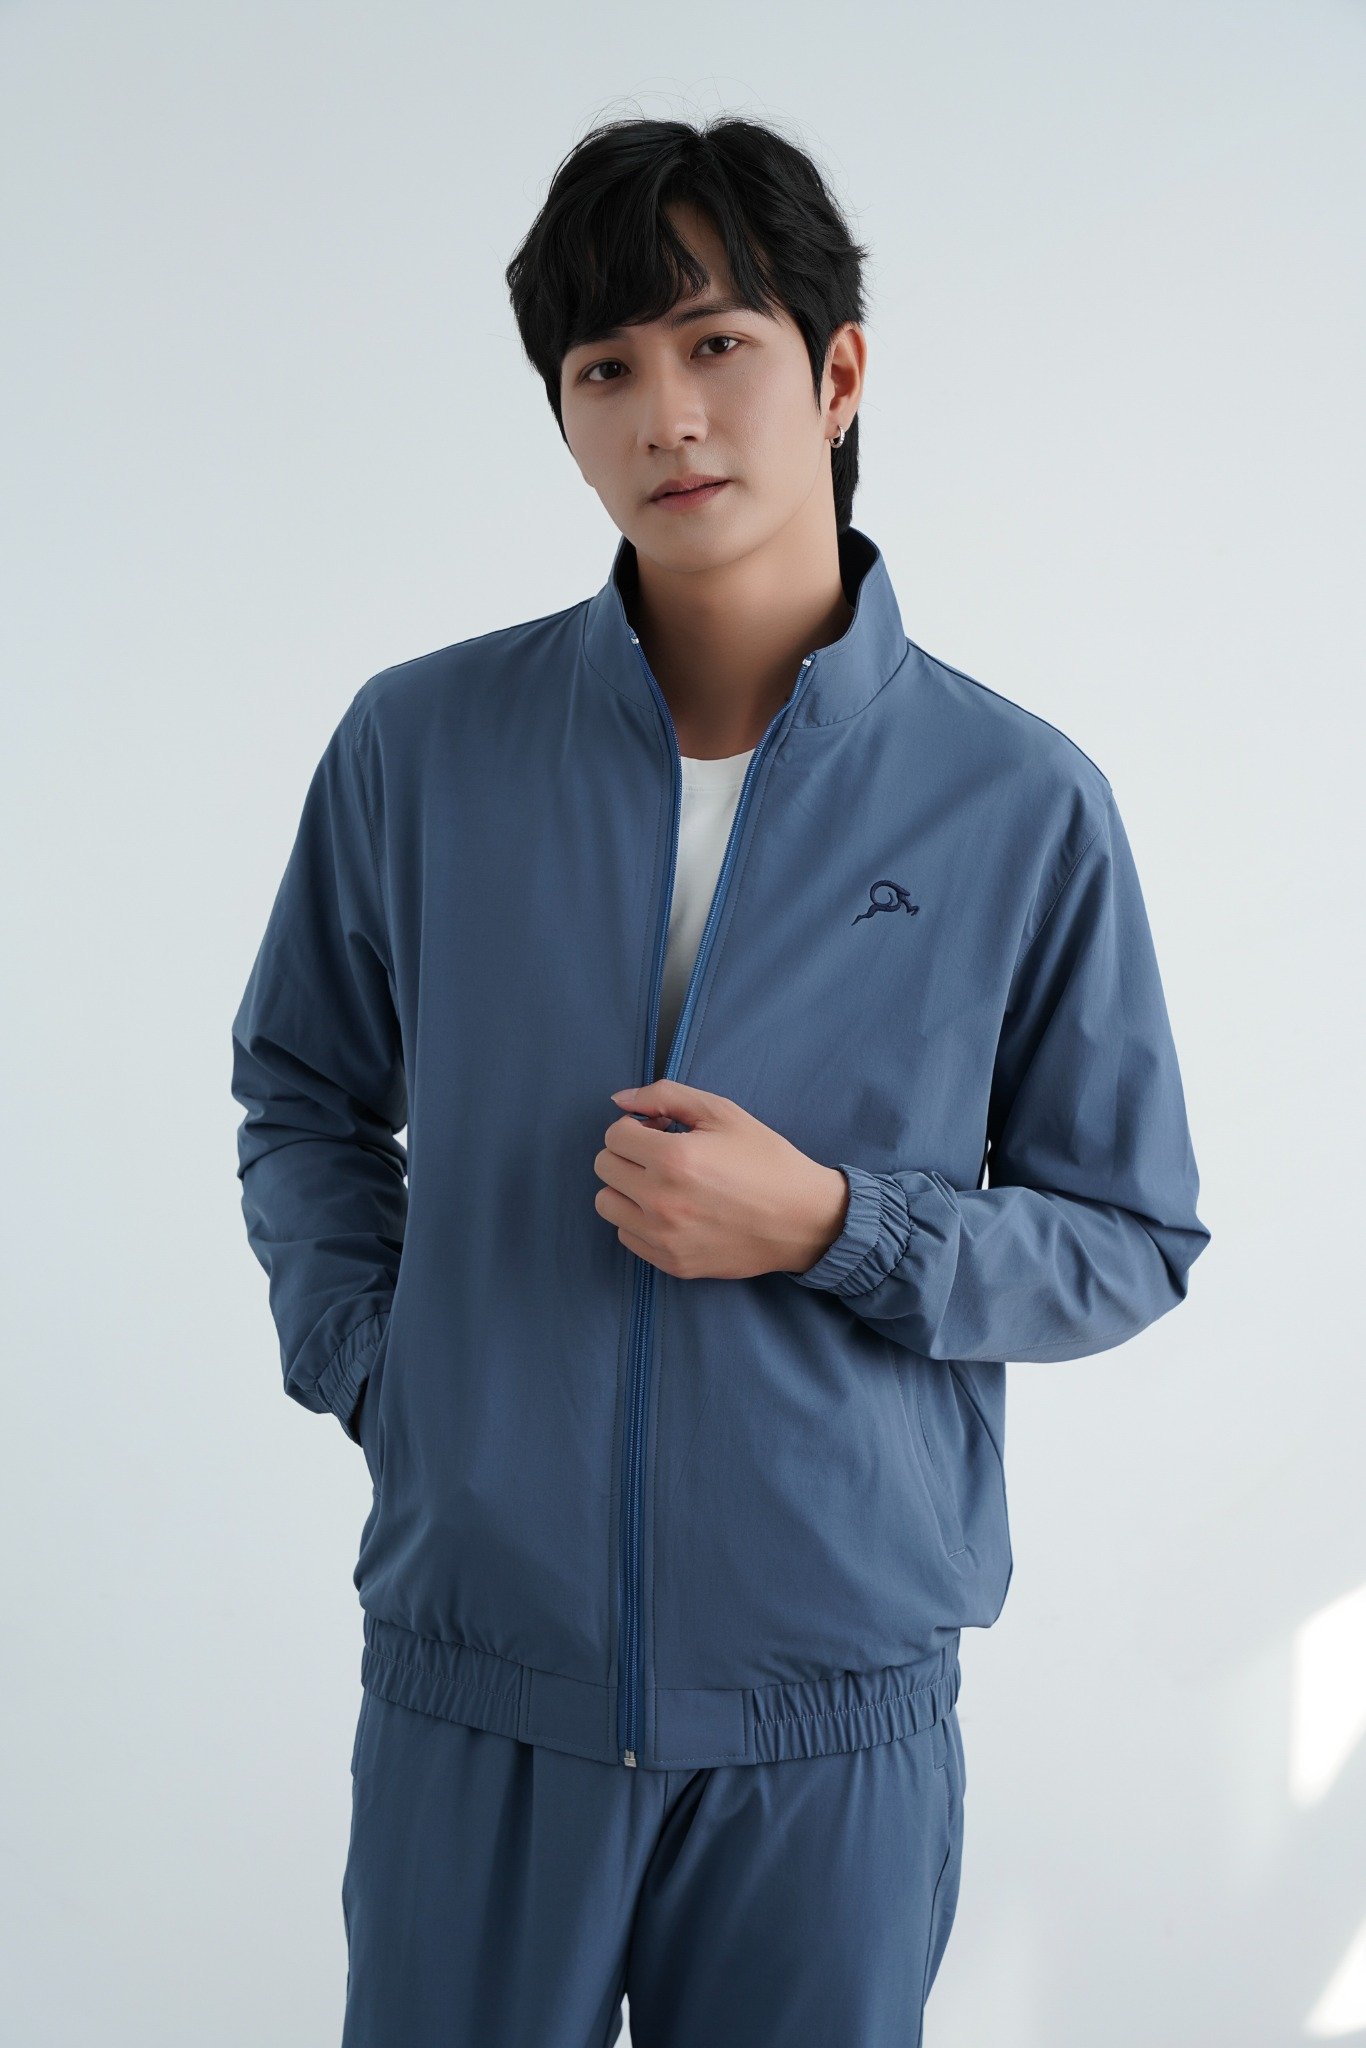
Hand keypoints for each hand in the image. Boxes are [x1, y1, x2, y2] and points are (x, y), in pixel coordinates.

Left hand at [594, 1079, 849, 1279]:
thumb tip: (619, 1100)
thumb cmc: (765, 1160)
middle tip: (661, 1154)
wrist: (802, 1220)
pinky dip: (639, 1220)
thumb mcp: (722, 1112)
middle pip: (604, 1167)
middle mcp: (660, 1201)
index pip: (614, 1135)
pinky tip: (672, 1211)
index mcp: (673, 1158)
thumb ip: (665, 1096)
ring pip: (607, 1204)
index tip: (661, 1130)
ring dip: (626, 1188)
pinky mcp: (671, 1262)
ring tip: (662, 1184)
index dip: (637, 1126)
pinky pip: (626, 1236)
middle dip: (628, 1154)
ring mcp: (663, 1237)